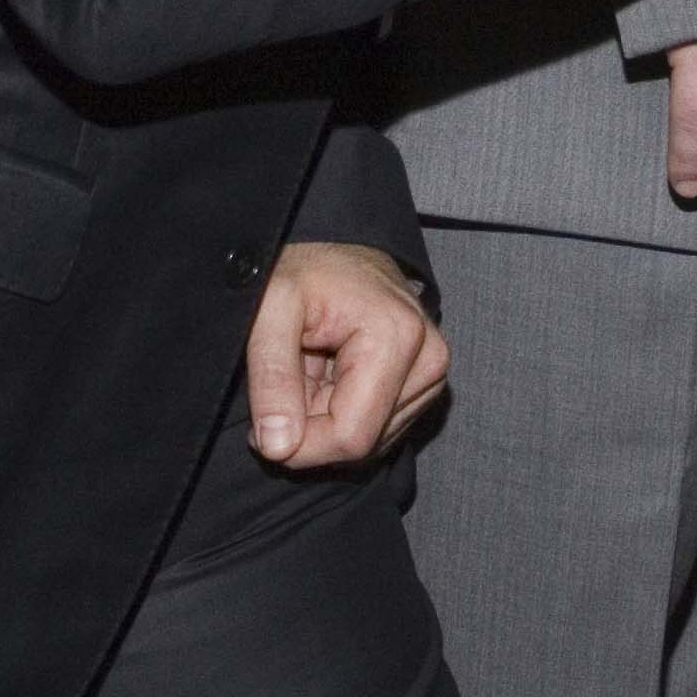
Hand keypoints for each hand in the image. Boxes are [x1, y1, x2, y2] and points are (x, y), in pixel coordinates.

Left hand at [242, 241, 449, 468]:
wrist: (334, 248)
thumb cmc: (303, 271)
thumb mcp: (269, 310)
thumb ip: (271, 377)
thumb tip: (278, 447)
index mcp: (397, 336)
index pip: (352, 436)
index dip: (301, 446)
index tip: (264, 425)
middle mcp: (428, 357)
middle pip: (362, 442)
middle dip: (314, 425)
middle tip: (291, 377)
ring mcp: (431, 371)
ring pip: (370, 440)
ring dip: (327, 418)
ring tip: (312, 368)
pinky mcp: (425, 380)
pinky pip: (379, 427)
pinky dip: (344, 410)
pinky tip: (330, 373)